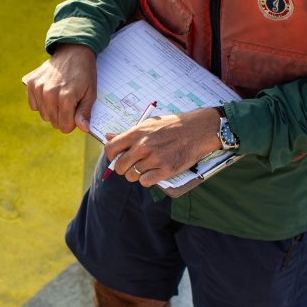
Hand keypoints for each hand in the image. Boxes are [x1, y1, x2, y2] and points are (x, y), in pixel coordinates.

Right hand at [23, 43, 96, 134]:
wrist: (73, 51)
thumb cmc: (84, 74)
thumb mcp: (90, 94)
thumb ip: (84, 113)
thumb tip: (83, 128)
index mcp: (66, 99)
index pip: (64, 126)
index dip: (72, 123)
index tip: (76, 112)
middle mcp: (49, 95)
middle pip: (54, 122)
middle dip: (63, 117)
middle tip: (70, 103)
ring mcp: (38, 88)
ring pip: (43, 115)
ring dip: (52, 110)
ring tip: (60, 96)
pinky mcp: (31, 83)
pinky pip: (33, 105)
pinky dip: (41, 103)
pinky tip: (50, 94)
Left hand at [104, 107, 222, 185]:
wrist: (197, 130)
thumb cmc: (173, 125)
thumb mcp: (148, 124)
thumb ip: (128, 133)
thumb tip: (108, 137)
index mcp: (136, 134)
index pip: (110, 149)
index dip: (111, 156)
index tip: (116, 157)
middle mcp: (143, 147)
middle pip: (120, 166)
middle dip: (123, 168)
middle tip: (131, 165)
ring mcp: (154, 159)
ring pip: (132, 176)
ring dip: (137, 174)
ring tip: (146, 167)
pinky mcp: (166, 170)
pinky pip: (146, 182)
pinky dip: (147, 180)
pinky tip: (153, 172)